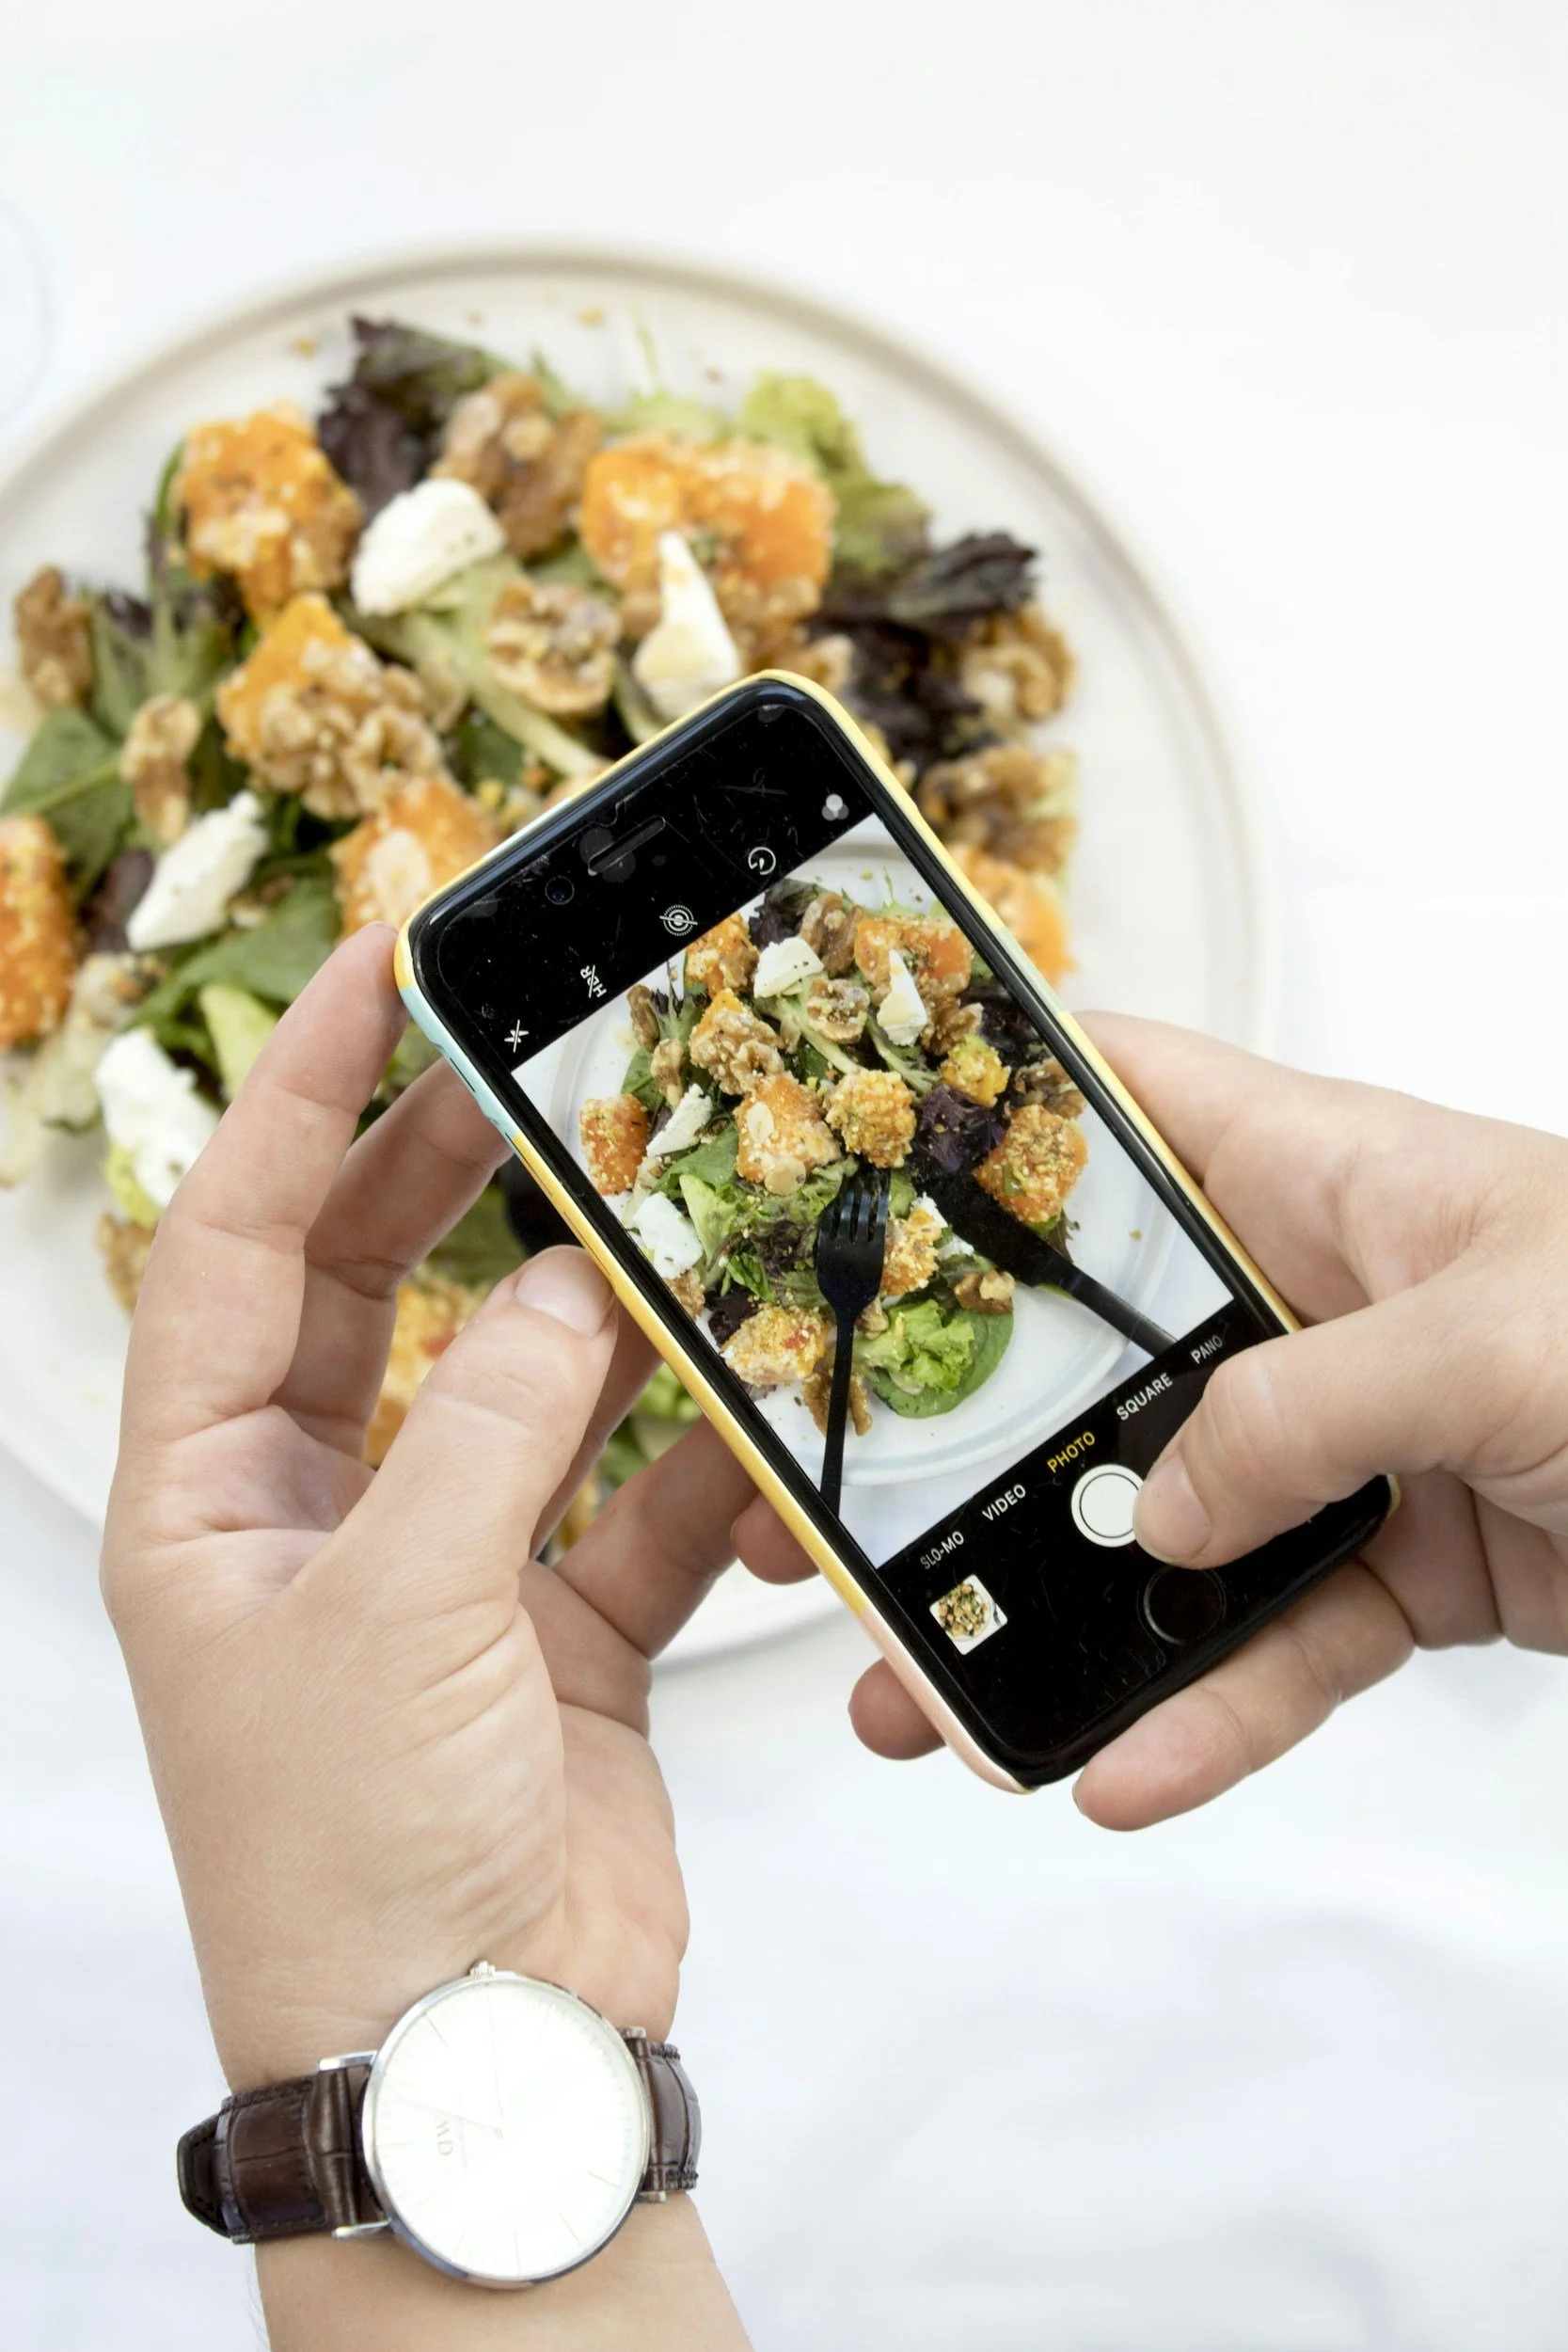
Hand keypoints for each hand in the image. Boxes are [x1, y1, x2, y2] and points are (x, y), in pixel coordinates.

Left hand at [103, 925, 753, 2089]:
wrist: (474, 2059)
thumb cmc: (355, 1858)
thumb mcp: (397, 1611)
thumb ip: (492, 1425)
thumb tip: (567, 1281)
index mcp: (207, 1497)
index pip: (229, 1242)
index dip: (301, 1097)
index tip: (384, 969)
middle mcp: (316, 1515)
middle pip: (373, 1287)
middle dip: (449, 1172)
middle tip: (540, 1060)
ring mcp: (446, 1568)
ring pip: (526, 1386)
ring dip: (602, 1315)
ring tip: (677, 1215)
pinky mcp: (562, 1631)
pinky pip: (636, 1504)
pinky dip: (697, 1464)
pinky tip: (756, 1416)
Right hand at [733, 1015, 1567, 1827]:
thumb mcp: (1498, 1337)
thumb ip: (1305, 1410)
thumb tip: (1167, 1510)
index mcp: (1320, 1177)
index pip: (1116, 1108)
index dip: (983, 1124)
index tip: (849, 1186)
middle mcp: (1311, 1302)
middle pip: (1094, 1362)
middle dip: (961, 1438)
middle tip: (827, 1511)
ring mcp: (1350, 1444)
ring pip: (1164, 1531)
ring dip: (1051, 1618)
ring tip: (933, 1701)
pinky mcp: (1402, 1569)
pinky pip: (1274, 1651)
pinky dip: (1204, 1716)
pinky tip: (1127, 1772)